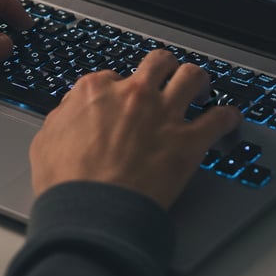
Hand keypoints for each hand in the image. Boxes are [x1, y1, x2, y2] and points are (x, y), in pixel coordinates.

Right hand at [30, 50, 242, 209]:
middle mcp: (133, 94)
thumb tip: (71, 110)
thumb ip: (63, 116)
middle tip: (166, 79)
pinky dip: (227, 117)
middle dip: (162, 68)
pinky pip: (218, 119)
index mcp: (96, 90)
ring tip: (200, 88)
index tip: (123, 100)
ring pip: (191, 76)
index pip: (113, 76)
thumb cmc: (67, 183)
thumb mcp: (46, 140)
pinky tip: (229, 119)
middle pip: (157, 63)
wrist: (92, 212)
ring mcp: (163, 114)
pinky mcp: (188, 141)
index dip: (119, 89)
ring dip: (197, 80)